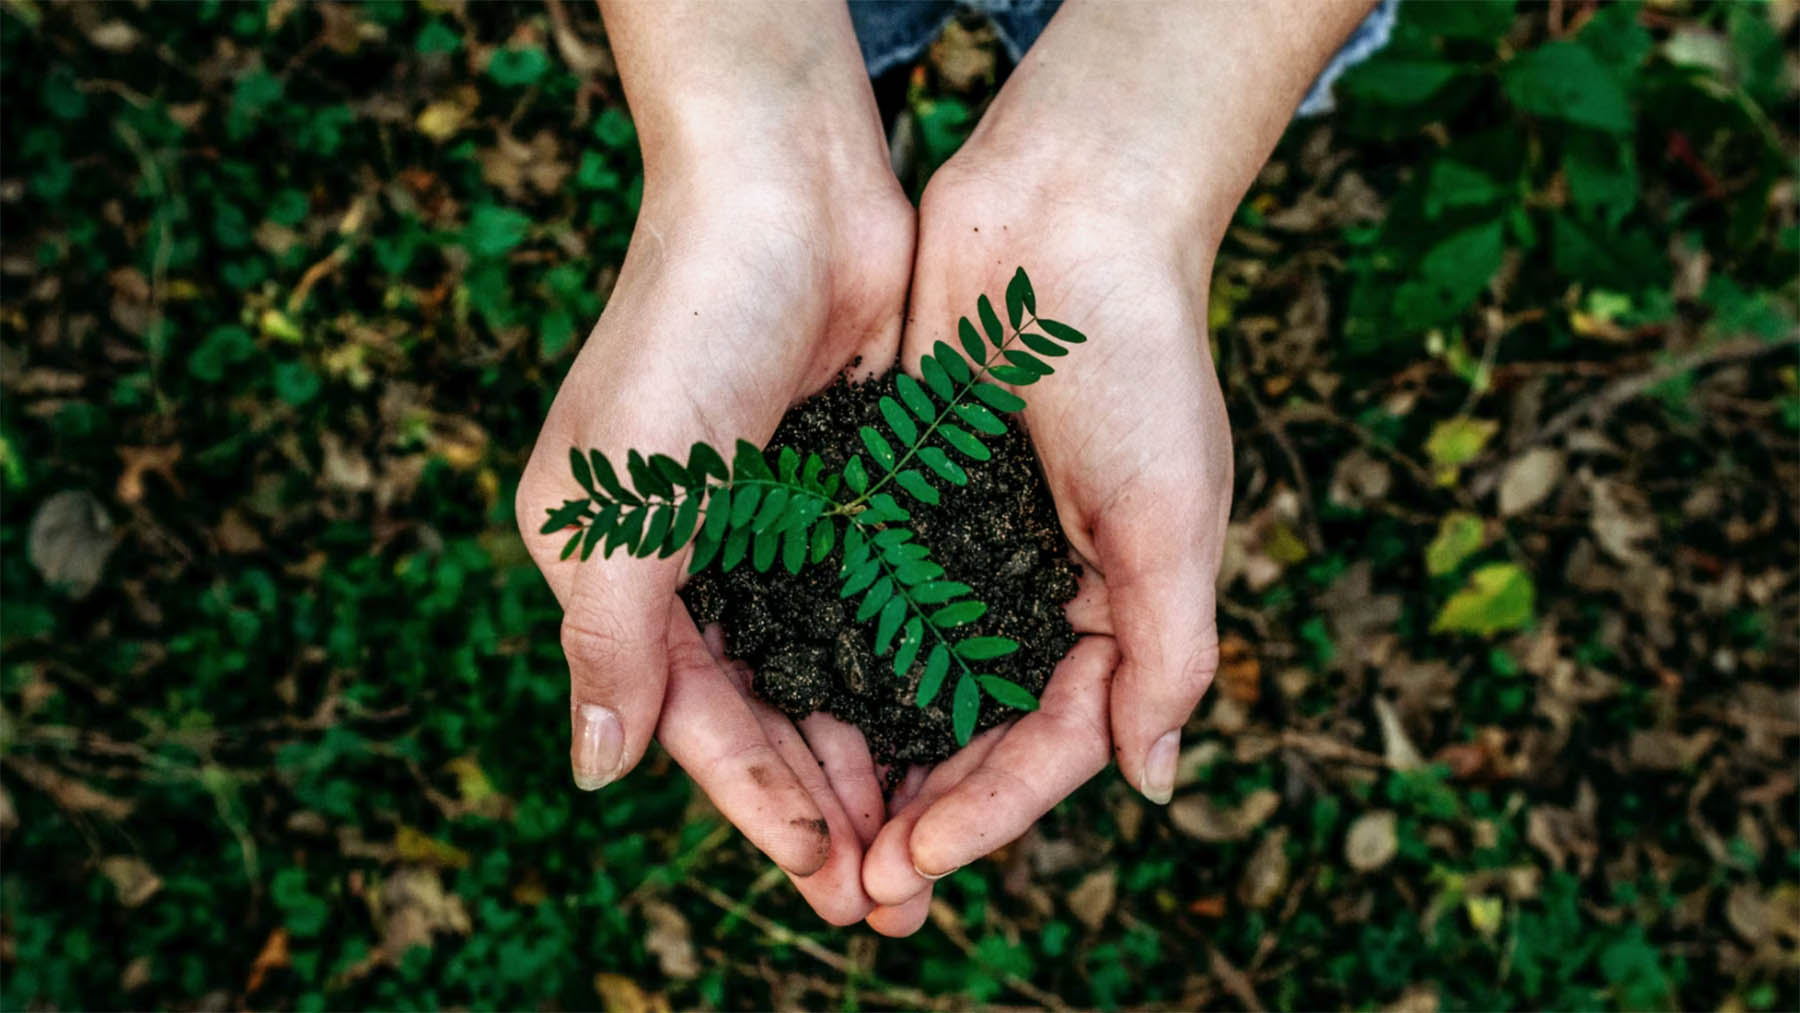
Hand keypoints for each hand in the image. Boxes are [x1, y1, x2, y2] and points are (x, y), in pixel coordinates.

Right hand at [517, 0, 916, 923]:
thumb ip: (609, 636)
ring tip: (932, 843)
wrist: (787, 189)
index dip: (759, 802)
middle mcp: (695, 562)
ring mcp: (777, 531)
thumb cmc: (686, 329)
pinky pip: (881, 609)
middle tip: (895, 898)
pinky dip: (910, 673)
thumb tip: (595, 771)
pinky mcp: (850, 495)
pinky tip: (958, 730)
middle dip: (827, 807)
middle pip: (767, 714)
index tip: (830, 875)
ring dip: (876, 758)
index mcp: (619, 569)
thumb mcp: (624, 493)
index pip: (693, 718)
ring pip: (830, 675)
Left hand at [859, 165, 1229, 932]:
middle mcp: (1036, 592)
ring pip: (910, 682)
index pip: (1053, 743)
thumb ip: (1168, 651)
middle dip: (922, 812)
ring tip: (814, 830)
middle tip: (856, 888)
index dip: (991, 811)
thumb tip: (1152, 783)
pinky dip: (831, 658)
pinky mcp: (902, 499)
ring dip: (869, 757)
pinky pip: (863, 599)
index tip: (917, 861)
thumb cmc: (1138, 361)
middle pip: (975, 733)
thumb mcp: (1174, 515)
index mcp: (1115, 609)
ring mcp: (965, 549)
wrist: (1066, 215)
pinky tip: (782, 708)